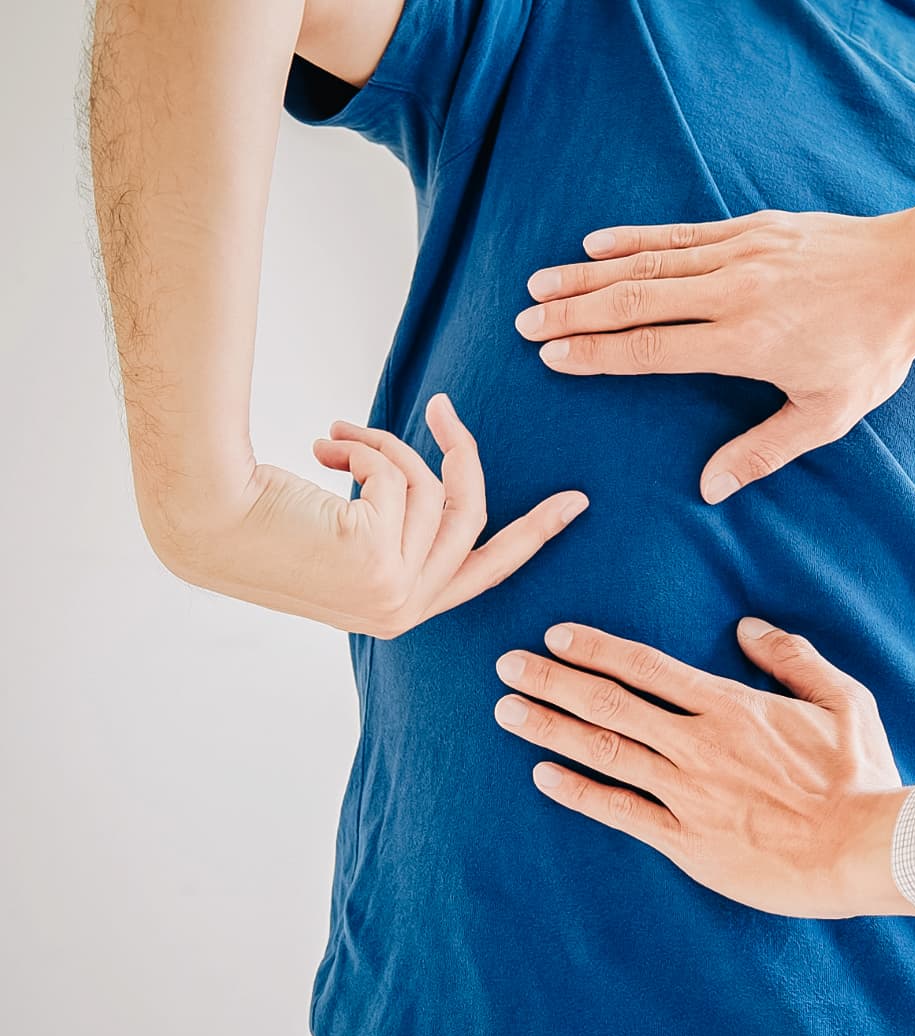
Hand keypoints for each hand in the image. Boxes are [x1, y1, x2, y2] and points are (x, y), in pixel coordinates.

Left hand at [156, 394, 586, 637]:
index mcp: (399, 612)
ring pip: (431, 490)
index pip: (486, 571)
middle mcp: (403, 611)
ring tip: (334, 436)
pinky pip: (400, 478)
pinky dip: (363, 448)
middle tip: (446, 408)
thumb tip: (437, 480)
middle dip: (464, 457)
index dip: (535, 533)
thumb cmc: (257, 523)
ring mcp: (393, 592)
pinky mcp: (377, 561)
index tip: (574, 502)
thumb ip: (395, 529)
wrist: (203, 519)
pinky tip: (321, 450)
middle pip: (473, 519)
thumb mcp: (343, 536)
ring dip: (384, 446)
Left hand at [492, 617, 914, 917]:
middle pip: (610, 703)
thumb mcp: (843, 701)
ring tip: (507, 711)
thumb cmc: (859, 776)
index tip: (556, 636)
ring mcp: (688, 794)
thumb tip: (749, 628)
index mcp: (731, 706)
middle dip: (552, 680)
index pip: (647, 667)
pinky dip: (578, 792)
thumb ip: (793, 659)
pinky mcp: (688, 842)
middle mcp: (698, 744)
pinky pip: (620, 812)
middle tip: (506, 665)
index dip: (596, 648)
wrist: (863, 848)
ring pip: (604, 752)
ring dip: (551, 729)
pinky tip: (543, 777)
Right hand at [513, 182, 914, 502]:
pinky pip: (680, 234)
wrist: (914, 274)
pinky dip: (634, 238)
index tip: (553, 357)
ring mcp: (740, 254)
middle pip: (636, 301)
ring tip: (540, 284)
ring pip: (648, 264)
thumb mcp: (827, 415)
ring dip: (589, 275)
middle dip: (574, 312)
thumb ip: (763, 451)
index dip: (598, 354)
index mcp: (746, 342)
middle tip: (525, 323)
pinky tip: (595, 244)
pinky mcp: (751, 228)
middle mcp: (733, 292)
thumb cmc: (873, 352)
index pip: (653, 348)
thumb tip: (708, 488)